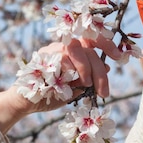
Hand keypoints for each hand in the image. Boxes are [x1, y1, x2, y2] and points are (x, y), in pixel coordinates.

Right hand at [0, 36, 122, 132]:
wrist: (24, 102)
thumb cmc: (49, 94)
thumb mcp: (74, 87)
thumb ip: (88, 77)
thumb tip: (106, 67)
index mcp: (70, 51)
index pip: (91, 39)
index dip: (107, 44)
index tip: (119, 58)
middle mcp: (61, 45)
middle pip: (88, 49)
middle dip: (100, 71)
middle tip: (104, 92)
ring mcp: (52, 49)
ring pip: (78, 50)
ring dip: (87, 69)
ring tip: (88, 86)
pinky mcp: (44, 57)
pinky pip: (64, 58)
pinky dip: (74, 72)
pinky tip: (74, 84)